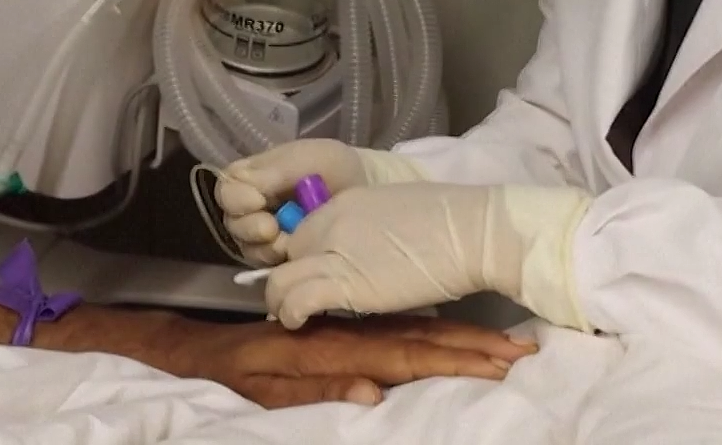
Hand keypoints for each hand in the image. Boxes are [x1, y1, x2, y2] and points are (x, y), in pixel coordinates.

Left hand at [150, 313, 536, 407]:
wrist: (198, 343)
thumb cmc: (232, 372)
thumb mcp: (264, 390)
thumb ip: (320, 390)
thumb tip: (375, 395)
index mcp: (334, 348)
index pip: (405, 356)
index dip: (454, 362)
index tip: (497, 367)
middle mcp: (348, 331)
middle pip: (421, 338)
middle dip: (474, 347)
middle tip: (523, 353)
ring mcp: (349, 326)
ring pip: (415, 330)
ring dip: (462, 338)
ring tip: (505, 345)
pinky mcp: (345, 328)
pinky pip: (397, 328)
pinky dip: (432, 333)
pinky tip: (455, 339)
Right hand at [216, 140, 426, 265]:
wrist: (366, 189)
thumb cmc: (334, 168)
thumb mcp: (306, 158)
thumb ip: (275, 171)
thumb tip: (247, 189)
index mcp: (252, 178)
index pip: (226, 190)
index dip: (236, 198)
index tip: (257, 199)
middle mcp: (252, 208)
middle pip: (232, 223)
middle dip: (249, 227)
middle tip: (272, 227)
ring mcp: (265, 235)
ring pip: (247, 248)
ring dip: (264, 247)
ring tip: (286, 240)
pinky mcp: (282, 257)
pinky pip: (268, 266)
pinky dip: (278, 262)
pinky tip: (294, 253)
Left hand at [263, 182, 593, 331]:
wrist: (474, 232)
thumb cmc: (451, 223)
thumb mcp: (398, 212)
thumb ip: (370, 229)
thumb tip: (367, 252)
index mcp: (345, 202)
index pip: (302, 233)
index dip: (303, 260)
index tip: (311, 278)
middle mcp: (331, 223)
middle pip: (288, 256)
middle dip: (289, 280)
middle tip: (301, 303)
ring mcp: (335, 252)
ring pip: (280, 280)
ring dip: (282, 301)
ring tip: (295, 318)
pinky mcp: (346, 283)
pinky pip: (297, 300)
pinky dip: (292, 314)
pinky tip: (300, 322)